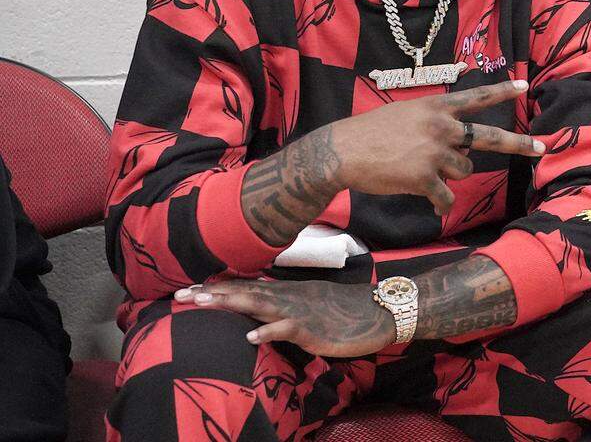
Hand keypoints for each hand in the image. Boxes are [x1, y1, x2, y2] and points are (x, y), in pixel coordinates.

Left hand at [174, 279, 393, 357]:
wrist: (377, 310)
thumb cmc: (345, 310)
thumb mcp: (310, 303)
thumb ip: (286, 305)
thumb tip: (263, 311)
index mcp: (286, 291)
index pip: (246, 287)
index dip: (216, 288)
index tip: (188, 289)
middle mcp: (287, 297)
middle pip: (243, 292)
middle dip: (211, 293)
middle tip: (179, 294)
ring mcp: (298, 311)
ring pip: (258, 305)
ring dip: (229, 303)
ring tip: (202, 303)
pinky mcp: (311, 328)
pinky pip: (287, 330)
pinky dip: (268, 332)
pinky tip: (251, 337)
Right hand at [332, 80, 545, 213]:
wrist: (341, 152)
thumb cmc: (369, 133)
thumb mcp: (405, 114)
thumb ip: (435, 124)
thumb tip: (460, 144)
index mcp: (435, 108)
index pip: (475, 97)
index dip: (501, 91)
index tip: (525, 85)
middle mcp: (440, 127)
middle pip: (488, 137)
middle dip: (518, 143)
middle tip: (541, 148)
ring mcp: (434, 152)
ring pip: (463, 170)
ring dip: (450, 176)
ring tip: (423, 173)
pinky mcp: (425, 178)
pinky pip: (446, 196)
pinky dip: (441, 204)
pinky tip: (432, 205)